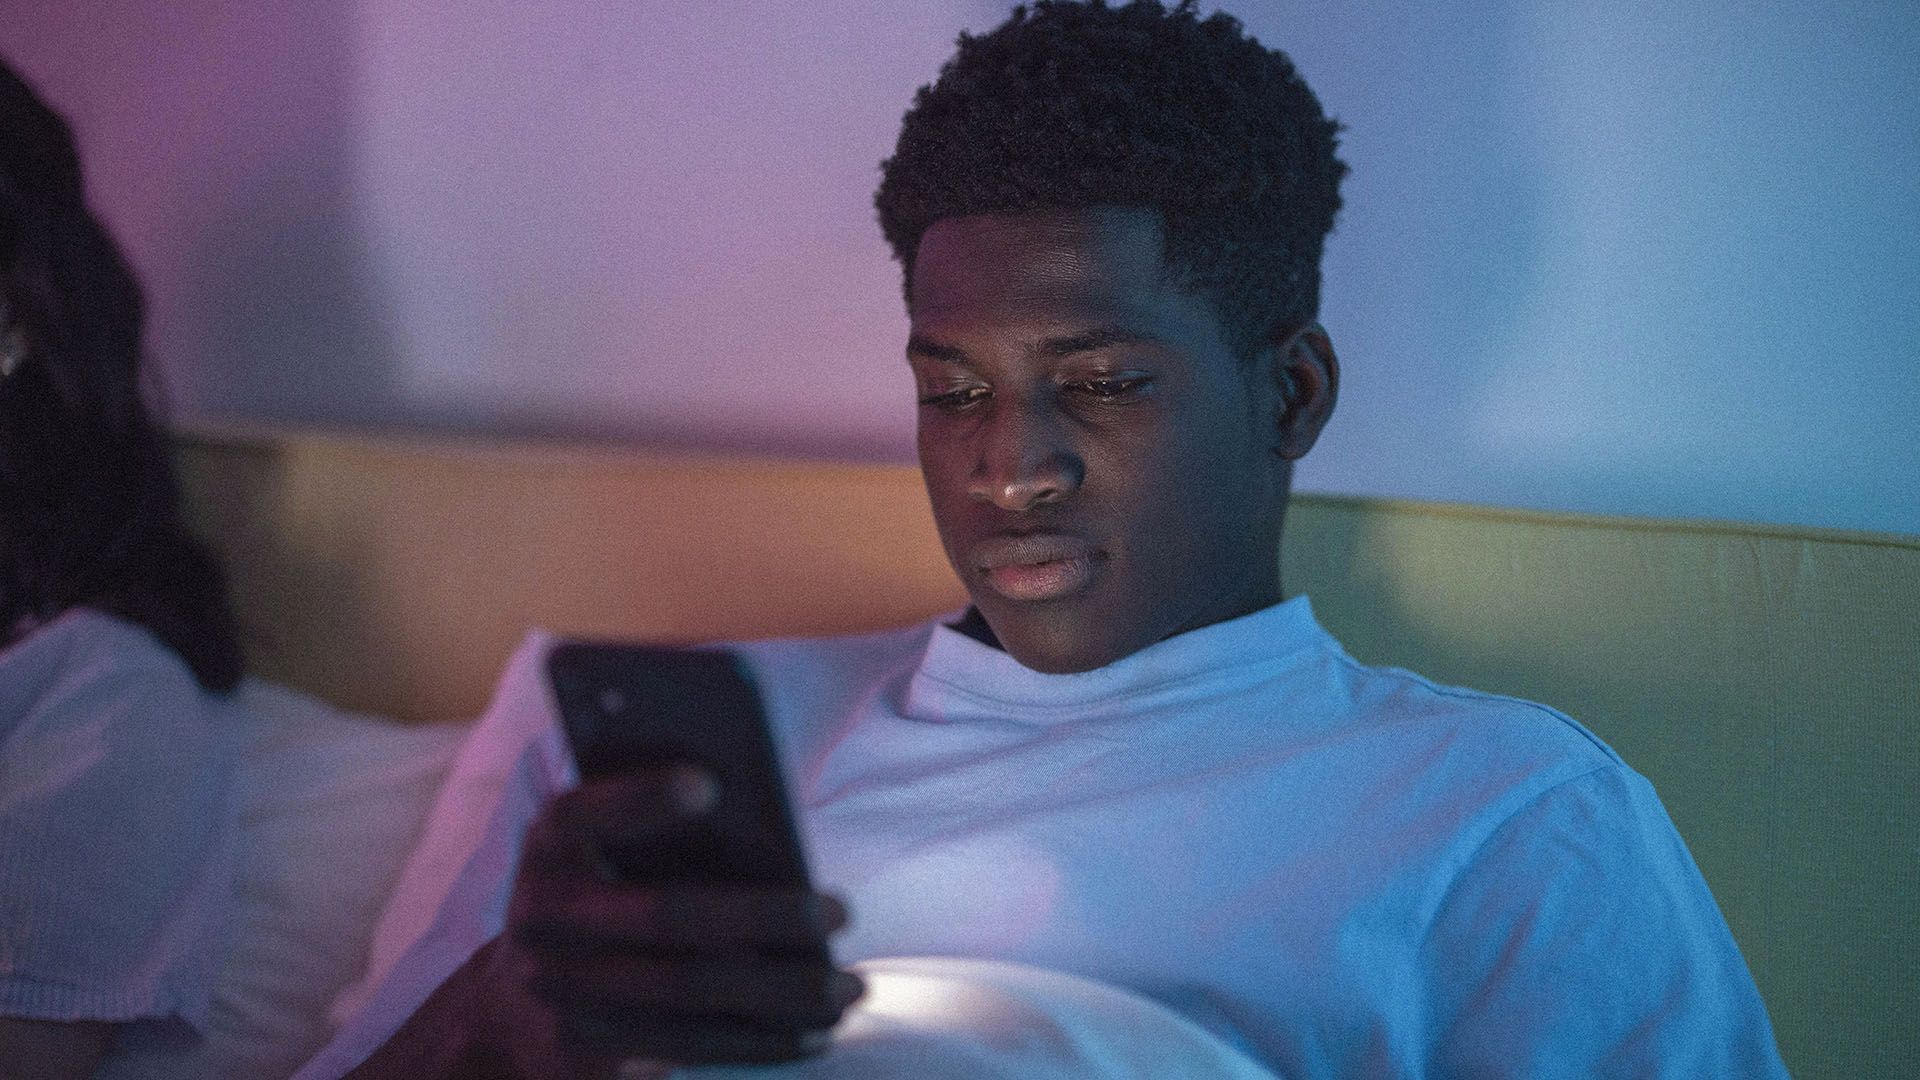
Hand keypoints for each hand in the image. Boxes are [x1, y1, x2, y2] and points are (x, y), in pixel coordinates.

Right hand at [480, 762, 864, 1076]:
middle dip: (762, 915)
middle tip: (839, 910)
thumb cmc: (593, 899)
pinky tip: (817, 1029)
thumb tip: (760, 825)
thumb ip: (653, 826)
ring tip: (850, 983)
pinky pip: (689, 1045)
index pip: (581, 812)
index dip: (638, 798)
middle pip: (664, 915)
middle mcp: (543, 916)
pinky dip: (760, 1040)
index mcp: (550, 845)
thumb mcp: (598, 850)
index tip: (708, 782)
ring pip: (688, 990)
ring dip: (781, 990)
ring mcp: (561, 989)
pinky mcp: (588, 1050)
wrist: (510, 1013)